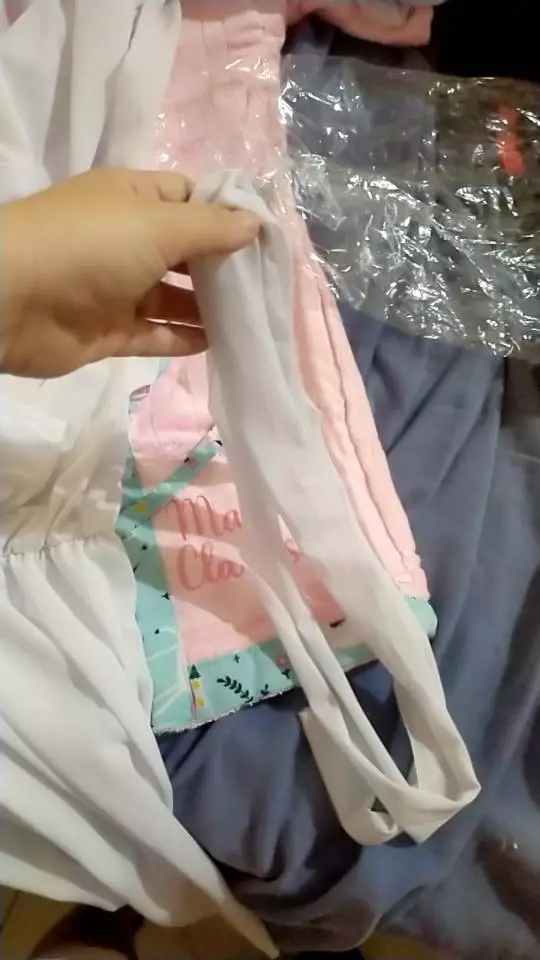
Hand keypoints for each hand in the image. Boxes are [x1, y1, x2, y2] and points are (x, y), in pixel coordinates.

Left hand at [1, 168, 258, 377]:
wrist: (12, 300)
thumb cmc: (90, 246)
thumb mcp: (158, 224)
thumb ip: (211, 228)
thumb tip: (256, 224)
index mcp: (134, 197)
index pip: (190, 198)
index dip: (227, 214)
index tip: (267, 238)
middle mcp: (127, 238)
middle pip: (186, 251)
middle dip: (225, 267)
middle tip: (268, 285)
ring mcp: (117, 286)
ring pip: (173, 296)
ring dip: (209, 308)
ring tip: (252, 319)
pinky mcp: (110, 330)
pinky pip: (155, 333)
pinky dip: (183, 338)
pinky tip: (218, 344)